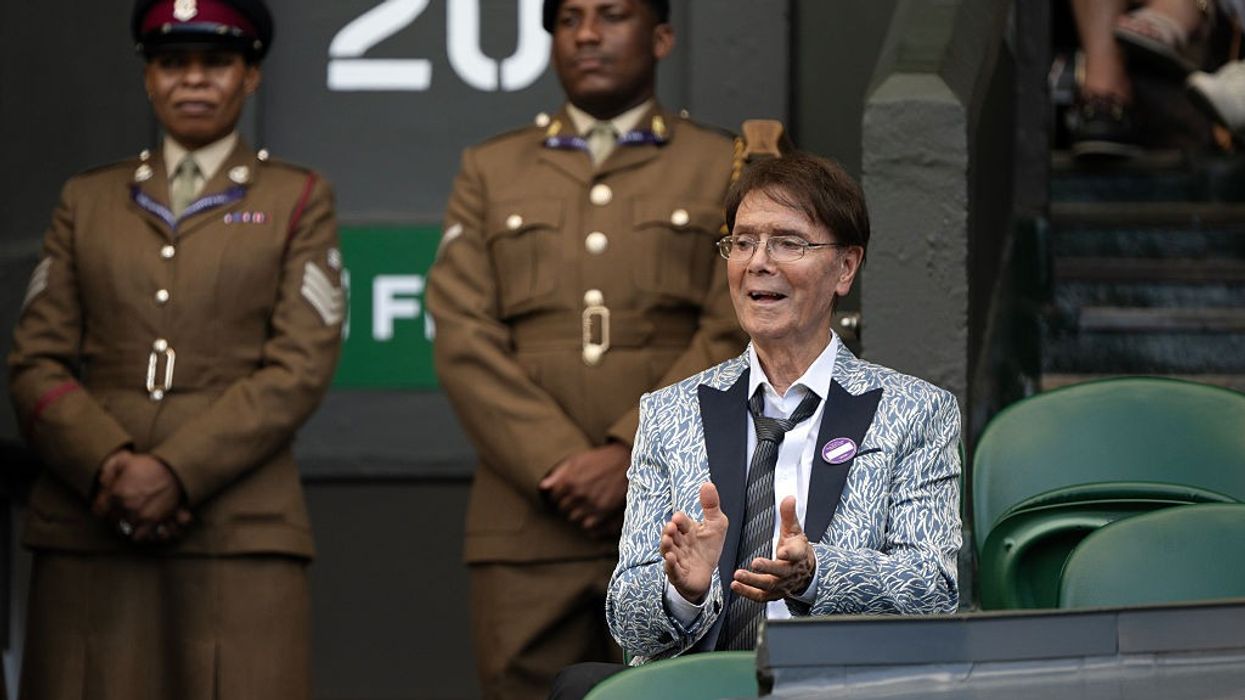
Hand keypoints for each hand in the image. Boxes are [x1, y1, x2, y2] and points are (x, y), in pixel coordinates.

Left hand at [92, 452, 191, 542]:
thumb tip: (102, 481)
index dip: (102, 507)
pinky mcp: (155, 522)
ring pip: (127, 532)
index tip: (106, 505)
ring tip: (133, 522)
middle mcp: (125, 509)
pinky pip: (144, 536)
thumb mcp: (124, 459)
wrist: (174, 469)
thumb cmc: (149, 464)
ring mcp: (140, 517)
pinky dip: (145, 534)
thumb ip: (108, 469)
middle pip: (113, 522)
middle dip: (116, 517)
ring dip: (129, 528)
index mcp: (115, 494)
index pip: (99, 510)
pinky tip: (146, 527)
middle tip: (121, 511)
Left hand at [539, 443, 629, 535]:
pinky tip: (591, 511)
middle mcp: (578, 493)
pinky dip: (587, 520)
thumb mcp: (576, 460)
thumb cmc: (599, 459)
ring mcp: (591, 503)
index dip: (558, 495)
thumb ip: (558, 474)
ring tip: (583, 505)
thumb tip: (542, 487)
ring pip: (573, 518)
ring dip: (576, 513)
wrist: (625, 462)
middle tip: (574, 499)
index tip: (564, 493)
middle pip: (562, 509)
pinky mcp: (603, 511)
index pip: (553, 497)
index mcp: (569, 480)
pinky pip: (587, 525)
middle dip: (566, 504)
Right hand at [661, 482, 728, 603]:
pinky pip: (672, 571)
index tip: (678, 518)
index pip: (680, 522)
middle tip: (670, 528)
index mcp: (686, 530)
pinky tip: (670, 560)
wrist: (705, 575)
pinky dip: (670, 566)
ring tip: (668, 542)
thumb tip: (707, 483)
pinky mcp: (679, 575)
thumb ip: (711, 506)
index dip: (679, 520)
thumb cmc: (708, 549)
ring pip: (667, 552)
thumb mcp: (716, 525)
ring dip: (666, 547)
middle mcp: (678, 544)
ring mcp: (676, 559)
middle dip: (669, 532)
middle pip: (670, 536)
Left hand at [730, 496, 815, 602]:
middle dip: (768, 568)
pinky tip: (736, 586)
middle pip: (780, 572)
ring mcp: (782, 584)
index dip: (790, 552)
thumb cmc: (797, 548)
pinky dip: (748, 593)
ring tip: (738, 575)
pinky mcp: (774, 594)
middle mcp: (790, 571)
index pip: (796, 553)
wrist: (805, 571)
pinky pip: (761, 596)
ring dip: (753, 582)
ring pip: (769, 586)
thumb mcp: (794, 530)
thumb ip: (789, 515)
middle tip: (755, 563)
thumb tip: (789, 498)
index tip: (782, 550)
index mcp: (798, 554)